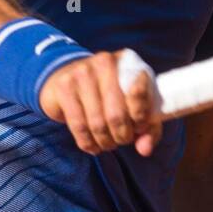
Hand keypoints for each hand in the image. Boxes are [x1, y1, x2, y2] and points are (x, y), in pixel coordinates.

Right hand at [39, 51, 162, 156]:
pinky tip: (92, 145)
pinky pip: (78, 125)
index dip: (142, 118)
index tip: (139, 128)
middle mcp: (105, 62)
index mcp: (128, 62)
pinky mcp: (64, 86)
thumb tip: (144, 149)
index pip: (140, 92)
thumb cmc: (111, 94)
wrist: (68, 75)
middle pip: (117, 115)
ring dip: (105, 142)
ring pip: (97, 123)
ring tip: (107, 144)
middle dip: (122, 136)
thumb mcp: (135, 104)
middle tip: (122, 140)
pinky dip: (87, 143)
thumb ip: (148, 127)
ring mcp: (82, 72)